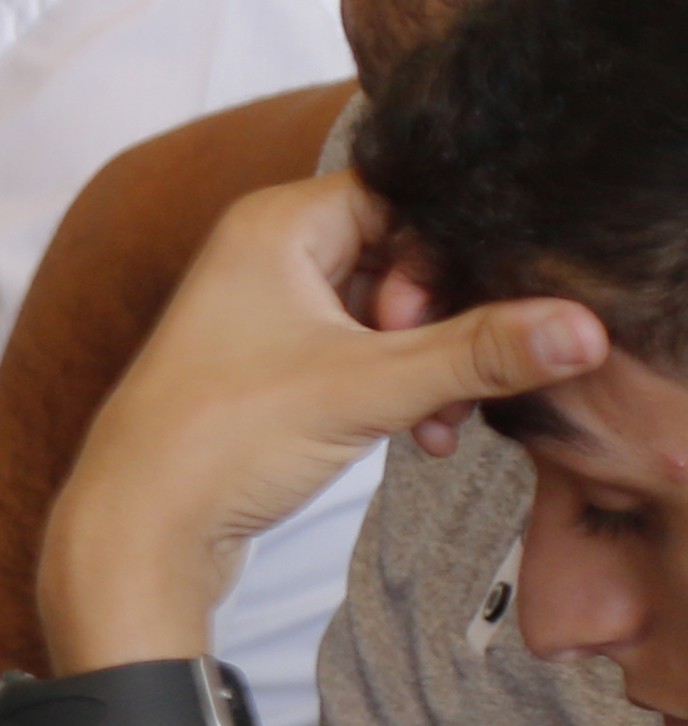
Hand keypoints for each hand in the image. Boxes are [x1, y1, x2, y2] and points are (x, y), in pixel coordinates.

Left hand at [36, 172, 600, 665]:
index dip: (443, 258)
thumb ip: (480, 353)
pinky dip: (398, 389)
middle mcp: (265, 252)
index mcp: (275, 224)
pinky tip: (422, 436)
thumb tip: (583, 328)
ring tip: (438, 424)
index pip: (402, 199)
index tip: (452, 318)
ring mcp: (266, 310)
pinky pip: (360, 354)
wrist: (141, 526)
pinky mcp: (273, 364)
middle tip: (447, 380)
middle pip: (401, 258)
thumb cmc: (224, 437)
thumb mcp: (370, 386)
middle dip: (443, 324)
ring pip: (387, 315)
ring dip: (428, 366)